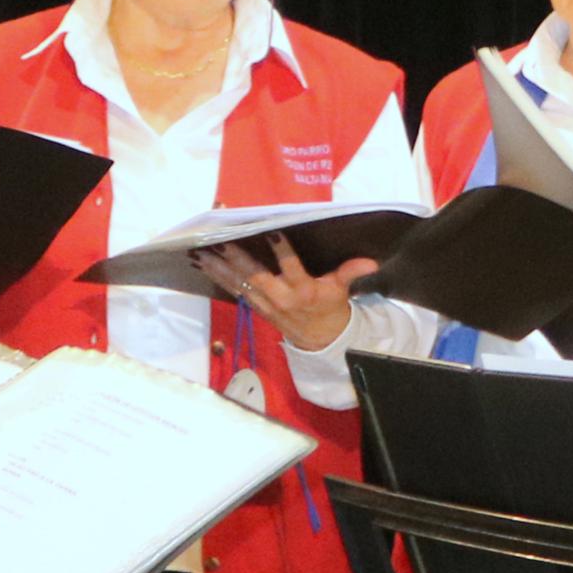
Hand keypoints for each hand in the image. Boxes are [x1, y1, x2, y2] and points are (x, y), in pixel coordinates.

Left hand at [213, 237, 379, 349]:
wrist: (321, 341)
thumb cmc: (330, 308)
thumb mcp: (342, 290)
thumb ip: (351, 272)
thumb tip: (371, 263)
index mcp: (304, 290)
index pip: (292, 267)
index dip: (283, 250)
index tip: (273, 231)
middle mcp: (281, 297)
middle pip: (256, 275)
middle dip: (237, 258)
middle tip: (220, 239)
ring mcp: (266, 304)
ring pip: (239, 283)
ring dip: (219, 267)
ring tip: (201, 251)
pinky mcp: (256, 307)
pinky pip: (234, 290)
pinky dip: (218, 277)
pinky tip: (204, 264)